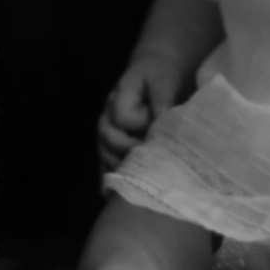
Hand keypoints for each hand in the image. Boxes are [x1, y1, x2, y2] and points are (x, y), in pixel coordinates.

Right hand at [97, 50, 182, 175]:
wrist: (155, 73)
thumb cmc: (160, 75)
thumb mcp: (164, 79)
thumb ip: (162, 99)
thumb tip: (163, 122)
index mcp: (118, 98)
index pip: (122, 117)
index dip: (140, 122)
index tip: (158, 122)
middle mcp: (107, 118)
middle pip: (107, 139)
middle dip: (129, 150)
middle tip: (153, 157)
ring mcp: (107, 135)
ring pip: (105, 155)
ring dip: (122, 168)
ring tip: (141, 179)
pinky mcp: (112, 148)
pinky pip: (106, 166)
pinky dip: (112, 180)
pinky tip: (116, 196)